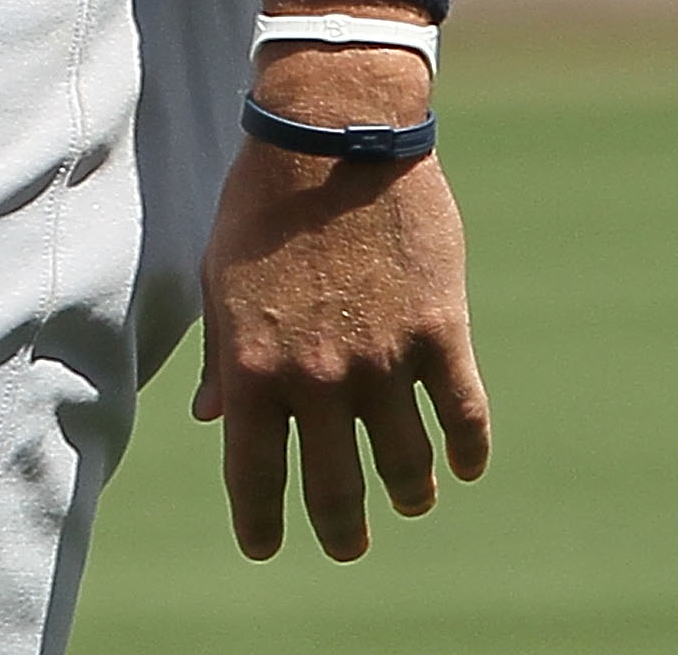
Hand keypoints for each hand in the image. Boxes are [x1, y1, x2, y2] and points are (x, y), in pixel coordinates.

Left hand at [194, 134, 490, 560]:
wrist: (334, 131)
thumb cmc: (263, 201)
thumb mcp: (219, 275)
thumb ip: (219, 352)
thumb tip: (210, 416)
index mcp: (251, 365)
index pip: (253, 476)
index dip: (261, 523)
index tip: (266, 545)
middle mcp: (316, 378)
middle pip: (334, 490)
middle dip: (340, 528)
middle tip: (345, 542)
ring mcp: (383, 360)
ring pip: (406, 469)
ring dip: (408, 494)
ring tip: (410, 498)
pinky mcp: (440, 333)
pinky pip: (463, 418)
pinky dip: (467, 451)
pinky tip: (464, 464)